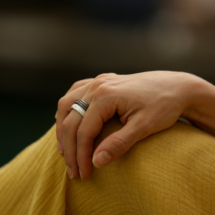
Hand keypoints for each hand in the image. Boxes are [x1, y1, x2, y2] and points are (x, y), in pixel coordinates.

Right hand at [61, 71, 196, 179]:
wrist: (175, 86)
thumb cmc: (163, 105)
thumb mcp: (144, 127)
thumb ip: (119, 144)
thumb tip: (96, 161)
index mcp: (106, 95)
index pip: (84, 130)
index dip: (81, 155)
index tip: (83, 173)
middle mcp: (97, 86)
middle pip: (71, 120)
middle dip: (69, 147)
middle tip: (73, 169)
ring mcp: (98, 81)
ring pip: (67, 104)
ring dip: (63, 127)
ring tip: (64, 149)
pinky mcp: (101, 82)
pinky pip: (75, 93)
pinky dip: (68, 109)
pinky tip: (69, 119)